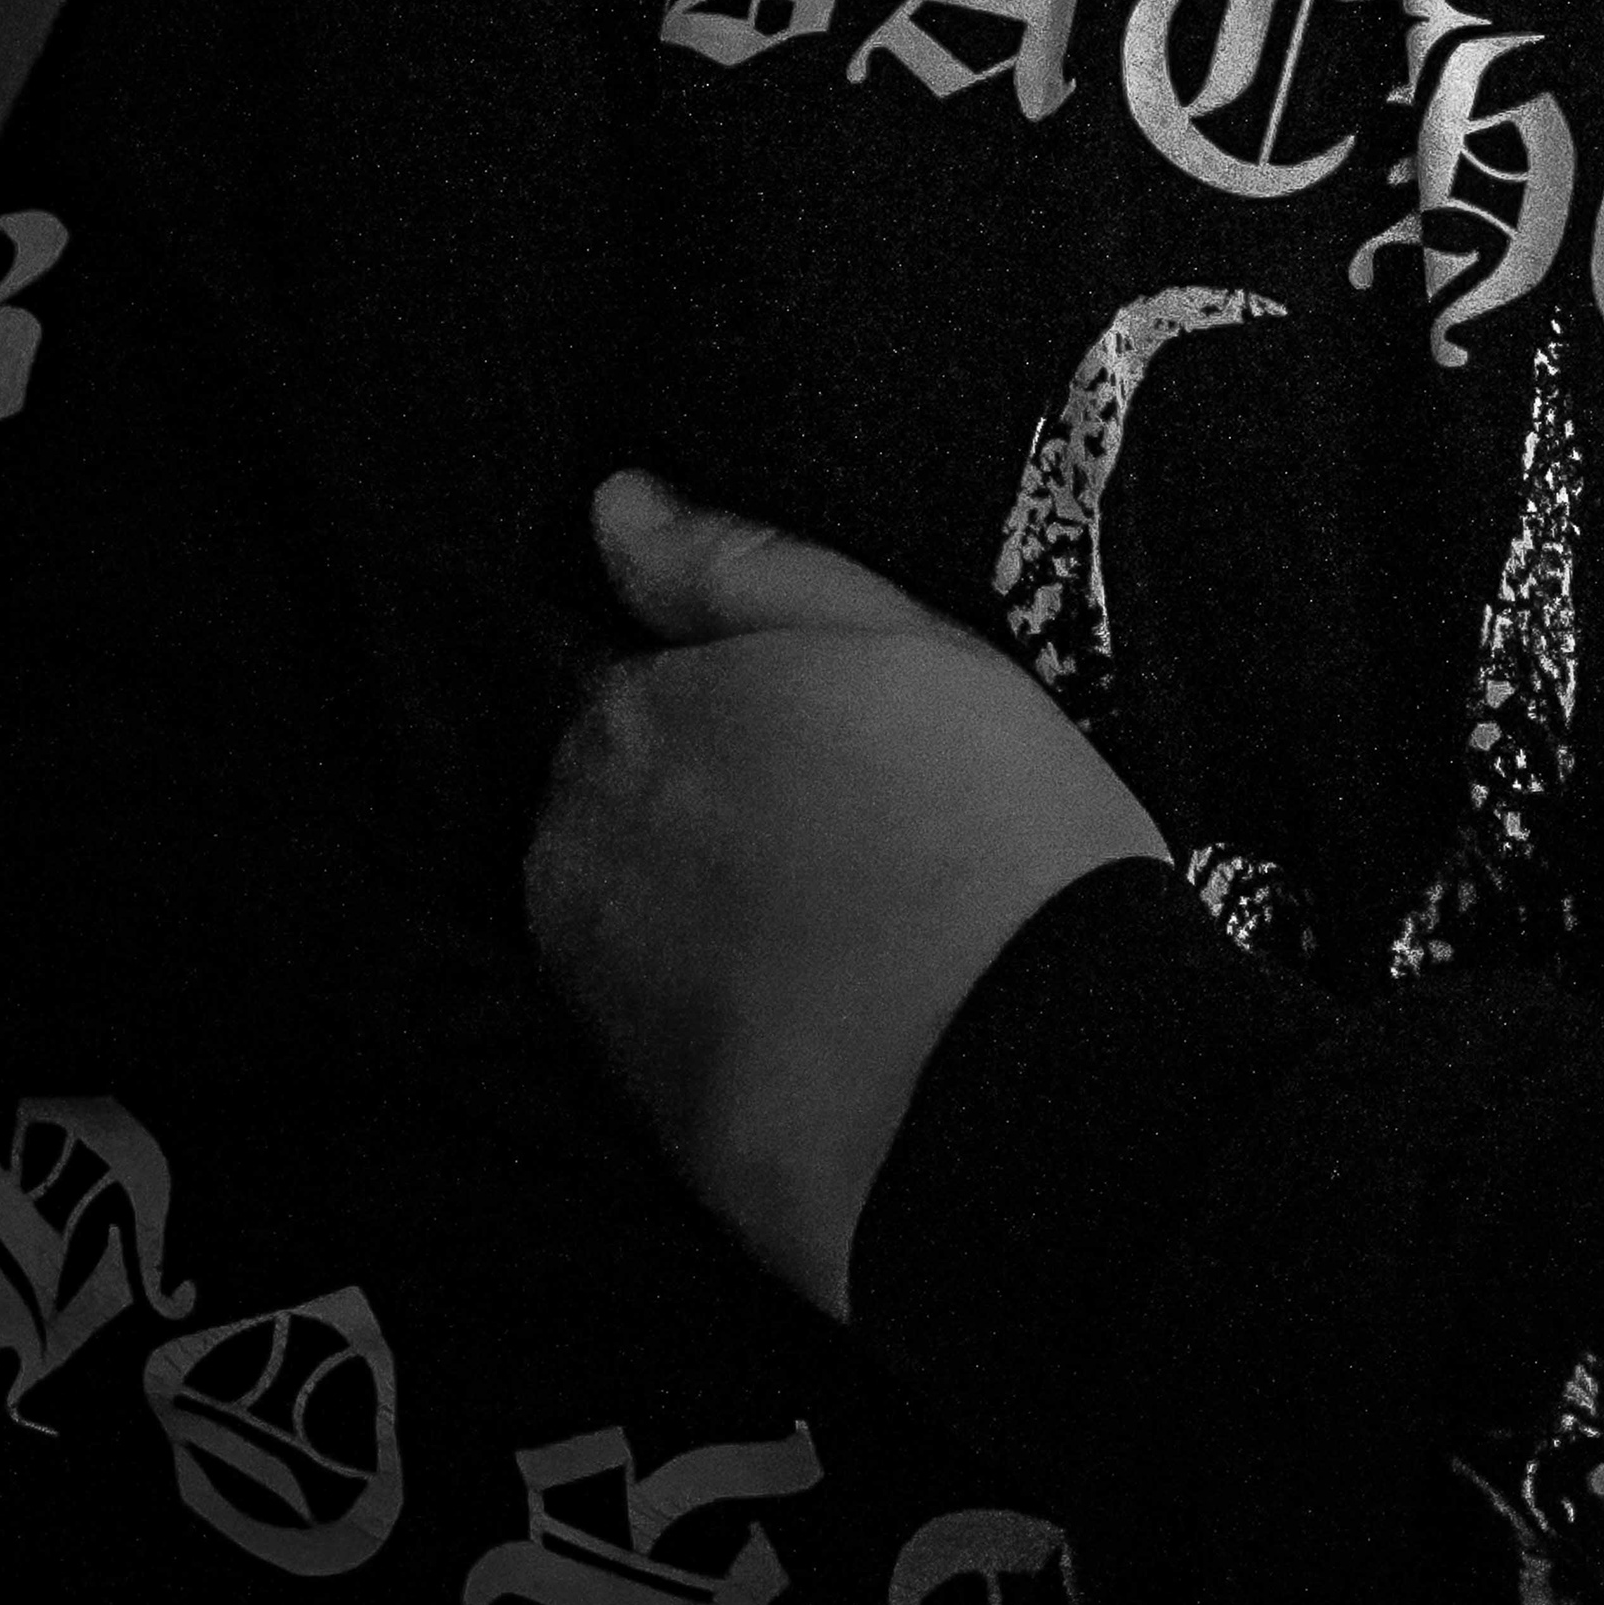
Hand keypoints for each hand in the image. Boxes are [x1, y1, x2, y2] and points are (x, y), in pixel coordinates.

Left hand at [524, 474, 1167, 1322]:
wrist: (1022, 1086)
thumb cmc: (995, 828)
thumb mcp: (908, 646)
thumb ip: (741, 568)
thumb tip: (612, 503)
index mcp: (642, 703)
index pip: (631, 682)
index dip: (727, 707)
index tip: (816, 742)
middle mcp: (581, 831)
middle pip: (610, 792)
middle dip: (694, 799)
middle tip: (841, 832)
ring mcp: (590, 975)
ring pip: (615, 903)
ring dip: (685, 901)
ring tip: (827, 925)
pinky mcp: (623, 1101)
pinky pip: (638, 1017)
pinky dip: (695, 1003)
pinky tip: (803, 1010)